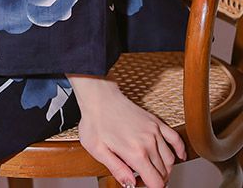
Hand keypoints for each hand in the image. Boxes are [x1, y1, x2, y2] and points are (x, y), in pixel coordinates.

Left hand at [67, 73, 185, 187]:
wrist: (99, 96)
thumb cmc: (95, 121)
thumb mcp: (98, 150)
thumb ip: (116, 170)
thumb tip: (131, 184)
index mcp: (135, 153)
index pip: (156, 182)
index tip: (140, 184)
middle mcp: (149, 143)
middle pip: (164, 172)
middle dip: (156, 180)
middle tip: (142, 178)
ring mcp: (154, 131)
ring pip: (170, 159)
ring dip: (165, 169)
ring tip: (153, 169)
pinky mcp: (155, 121)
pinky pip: (175, 138)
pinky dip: (180, 149)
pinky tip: (179, 156)